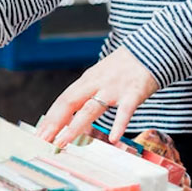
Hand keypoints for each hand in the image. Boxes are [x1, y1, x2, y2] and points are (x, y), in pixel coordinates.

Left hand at [36, 46, 158, 147]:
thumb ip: (88, 95)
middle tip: (43, 141)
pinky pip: (125, 110)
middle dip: (54, 123)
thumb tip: (72, 118)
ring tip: (63, 142)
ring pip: (91, 108)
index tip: (39, 134)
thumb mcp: (101, 77)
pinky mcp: (134, 93)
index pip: (63, 100)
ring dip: (75, 127)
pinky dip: (119, 124)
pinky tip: (113, 138)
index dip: (50, 118)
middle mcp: (97, 83)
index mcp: (87, 81)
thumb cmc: (126, 67)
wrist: (152, 48)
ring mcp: (114, 88)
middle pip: (70, 103)